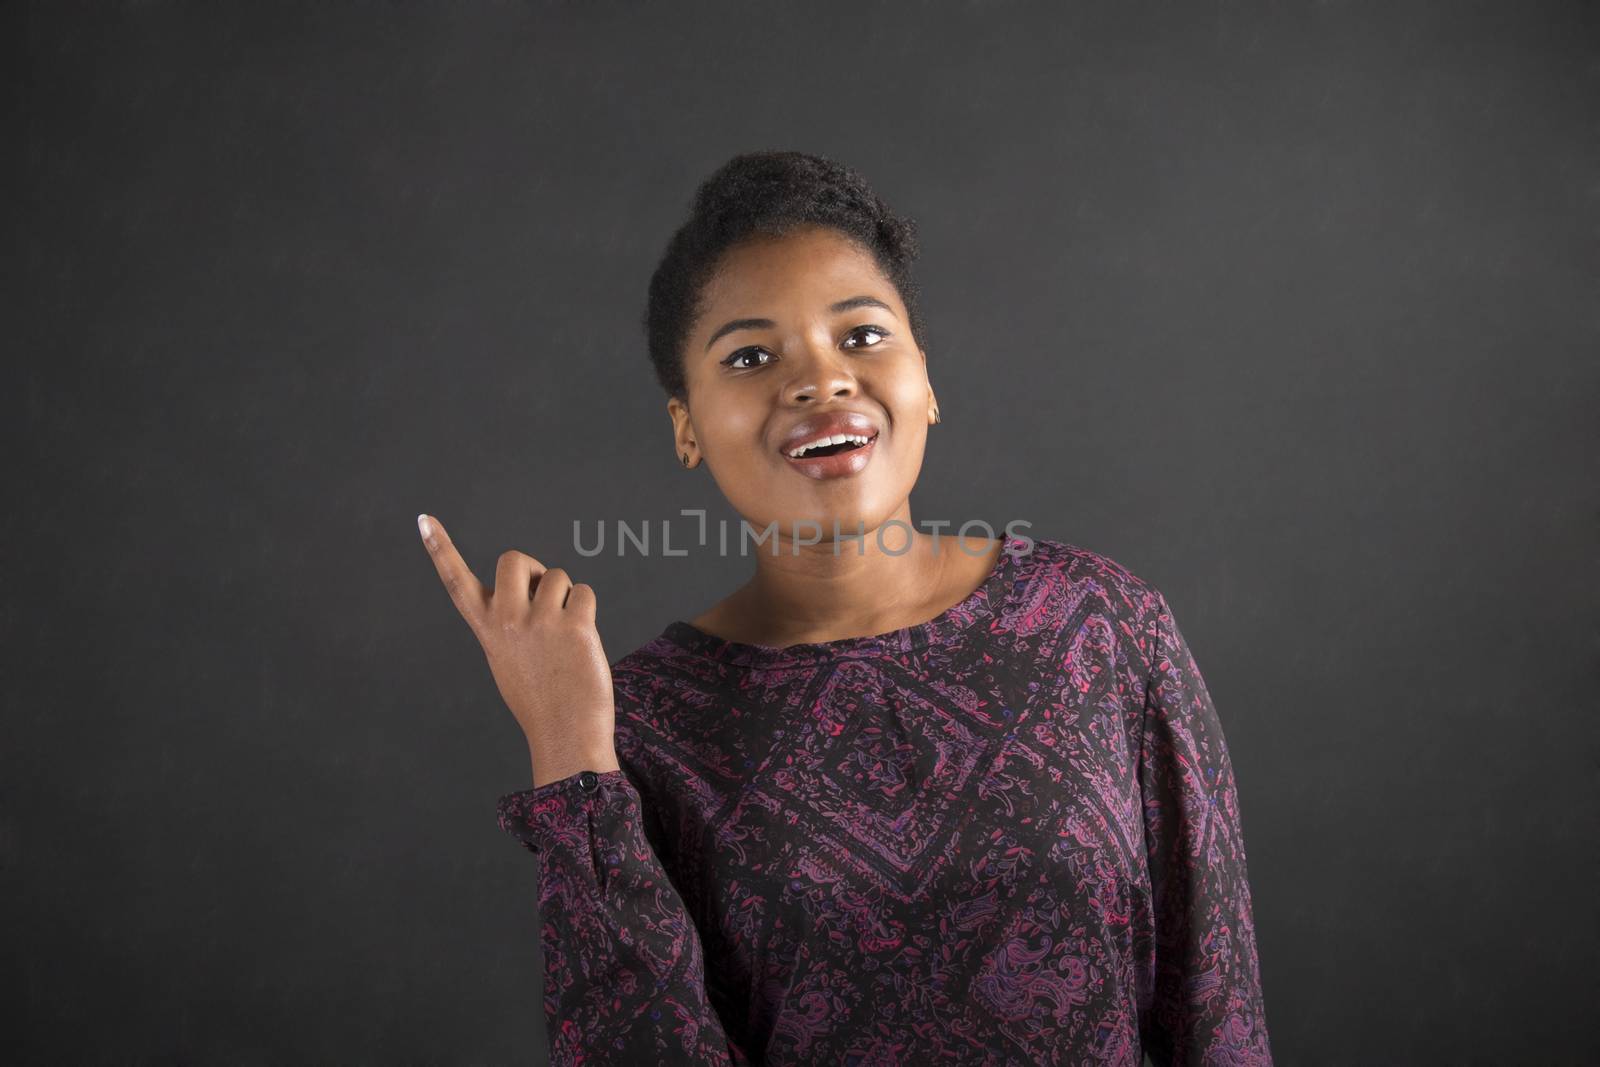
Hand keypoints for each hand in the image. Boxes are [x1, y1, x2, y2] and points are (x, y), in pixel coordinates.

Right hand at [417, 513, 618, 786]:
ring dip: (565, 597)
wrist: (566, 733)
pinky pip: (583, 591)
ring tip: (564, 636)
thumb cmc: (540, 697)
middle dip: (533, 570)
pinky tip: (582, 640)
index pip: (457, 582)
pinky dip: (586, 609)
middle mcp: (507, 620)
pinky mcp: (574, 625)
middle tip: (544, 600)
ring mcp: (540, 621)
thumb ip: (510, 621)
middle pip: (513, 559)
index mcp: (487, 628)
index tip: (424, 519)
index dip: (440, 548)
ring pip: (556, 576)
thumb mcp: (508, 658)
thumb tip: (536, 587)